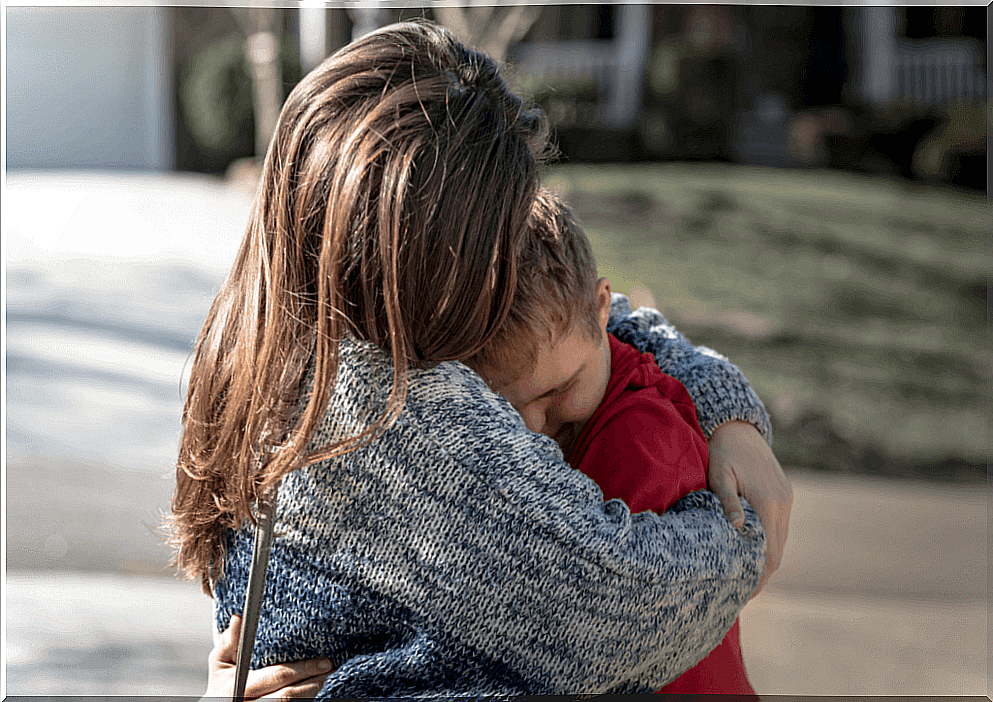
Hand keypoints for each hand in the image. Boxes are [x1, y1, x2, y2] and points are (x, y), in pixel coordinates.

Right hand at [202, 614, 332, 699]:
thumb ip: (229, 642)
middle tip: (333, 669)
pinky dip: (308, 699)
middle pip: (289, 696)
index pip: (277, 676)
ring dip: (314, 692)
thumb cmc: (223, 684)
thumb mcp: (220, 662)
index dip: (303, 669)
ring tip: (331, 678)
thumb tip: (239, 618)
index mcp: (239, 687)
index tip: (325, 661)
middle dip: (314, 682)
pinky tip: (319, 689)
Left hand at [707, 421, 792, 597]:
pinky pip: (779, 527)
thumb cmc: (721, 452)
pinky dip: (769, 542)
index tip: (744, 592)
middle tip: (742, 591)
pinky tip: (752, 550)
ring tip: (745, 575)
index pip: (769, 551)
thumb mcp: (719, 476)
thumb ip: (728, 502)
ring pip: (781, 540)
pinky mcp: (784, 494)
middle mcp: (782, 503)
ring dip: (766, 559)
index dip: (759, 575)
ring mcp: (786, 499)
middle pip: (778, 551)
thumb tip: (738, 527)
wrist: (738, 427)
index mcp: (767, 502)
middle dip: (762, 573)